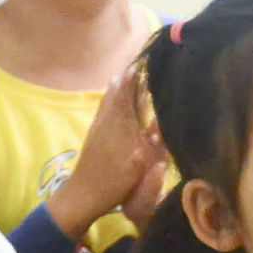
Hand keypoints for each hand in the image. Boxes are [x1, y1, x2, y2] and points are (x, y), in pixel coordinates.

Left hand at [47, 68, 161, 241]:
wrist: (84, 194)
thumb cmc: (117, 180)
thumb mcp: (143, 160)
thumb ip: (157, 138)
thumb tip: (167, 118)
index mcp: (123, 121)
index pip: (132, 89)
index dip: (140, 74)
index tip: (150, 57)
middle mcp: (110, 117)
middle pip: (121, 90)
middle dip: (132, 76)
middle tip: (144, 61)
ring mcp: (100, 124)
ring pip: (112, 97)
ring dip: (122, 84)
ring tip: (131, 71)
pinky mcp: (94, 132)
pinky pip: (105, 106)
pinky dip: (112, 95)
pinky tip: (113, 92)